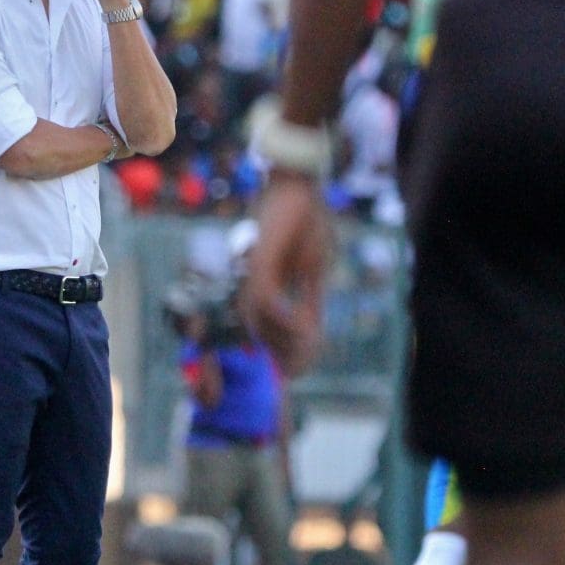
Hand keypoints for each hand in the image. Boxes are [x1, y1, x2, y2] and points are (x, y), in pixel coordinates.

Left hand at [243, 172, 330, 375]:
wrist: (294, 188)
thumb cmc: (302, 223)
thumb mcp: (310, 269)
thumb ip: (306, 300)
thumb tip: (308, 332)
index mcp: (266, 288)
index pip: (267, 331)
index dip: (281, 356)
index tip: (293, 375)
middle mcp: (254, 284)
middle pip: (260, 332)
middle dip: (282, 355)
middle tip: (296, 371)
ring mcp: (255, 274)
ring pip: (259, 322)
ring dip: (283, 340)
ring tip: (304, 348)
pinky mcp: (260, 262)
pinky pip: (266, 300)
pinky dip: (283, 318)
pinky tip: (303, 327)